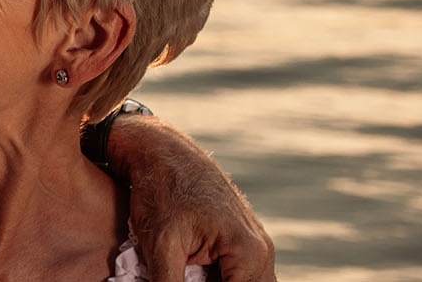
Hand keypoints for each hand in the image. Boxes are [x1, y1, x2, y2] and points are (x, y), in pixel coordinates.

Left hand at [111, 114, 276, 281]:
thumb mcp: (161, 246)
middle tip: (182, 279)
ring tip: (184, 272)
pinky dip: (216, 280)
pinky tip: (190, 274)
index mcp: (249, 252)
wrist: (161, 152)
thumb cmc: (160, 191)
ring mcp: (254, 245)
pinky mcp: (239, 243)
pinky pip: (236, 276)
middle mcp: (261, 250)